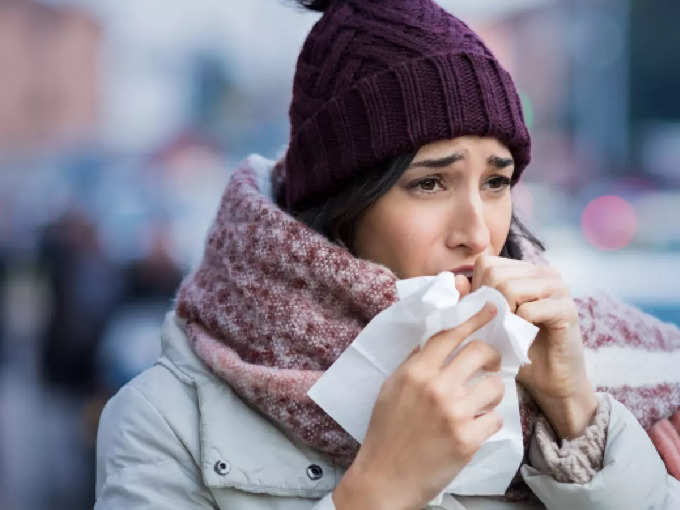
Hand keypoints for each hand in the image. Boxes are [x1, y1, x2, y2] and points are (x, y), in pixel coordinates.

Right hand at [333, 300, 503, 509]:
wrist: (385, 478)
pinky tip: (474, 428)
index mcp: (415, 372)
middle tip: (490, 365)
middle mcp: (436, 387)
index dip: (474, 319)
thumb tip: (439, 339)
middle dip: (491, 356)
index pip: (450, 335)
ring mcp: (454, 413)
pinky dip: (488, 422)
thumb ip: (415, 362)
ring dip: (491, 392)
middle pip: (480, 353)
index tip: (491, 309)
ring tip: (480, 402)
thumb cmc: (386, 431)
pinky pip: (495, 419)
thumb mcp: (391, 388)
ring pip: (495, 386)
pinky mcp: (468, 440)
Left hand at [470, 255, 596, 438]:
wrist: (551, 381)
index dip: (478, 289)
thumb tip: (456, 280)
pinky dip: (517, 327)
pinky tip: (522, 337)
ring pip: (509, 288)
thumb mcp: (488, 322)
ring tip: (507, 331)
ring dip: (501, 316)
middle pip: (496, 274)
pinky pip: (528, 310)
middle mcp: (544, 273)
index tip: (485, 314)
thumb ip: (472, 300)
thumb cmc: (517, 349)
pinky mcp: (567, 309)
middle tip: (496, 326)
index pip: (487, 263)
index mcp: (525, 270)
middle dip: (488, 304)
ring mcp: (558, 288)